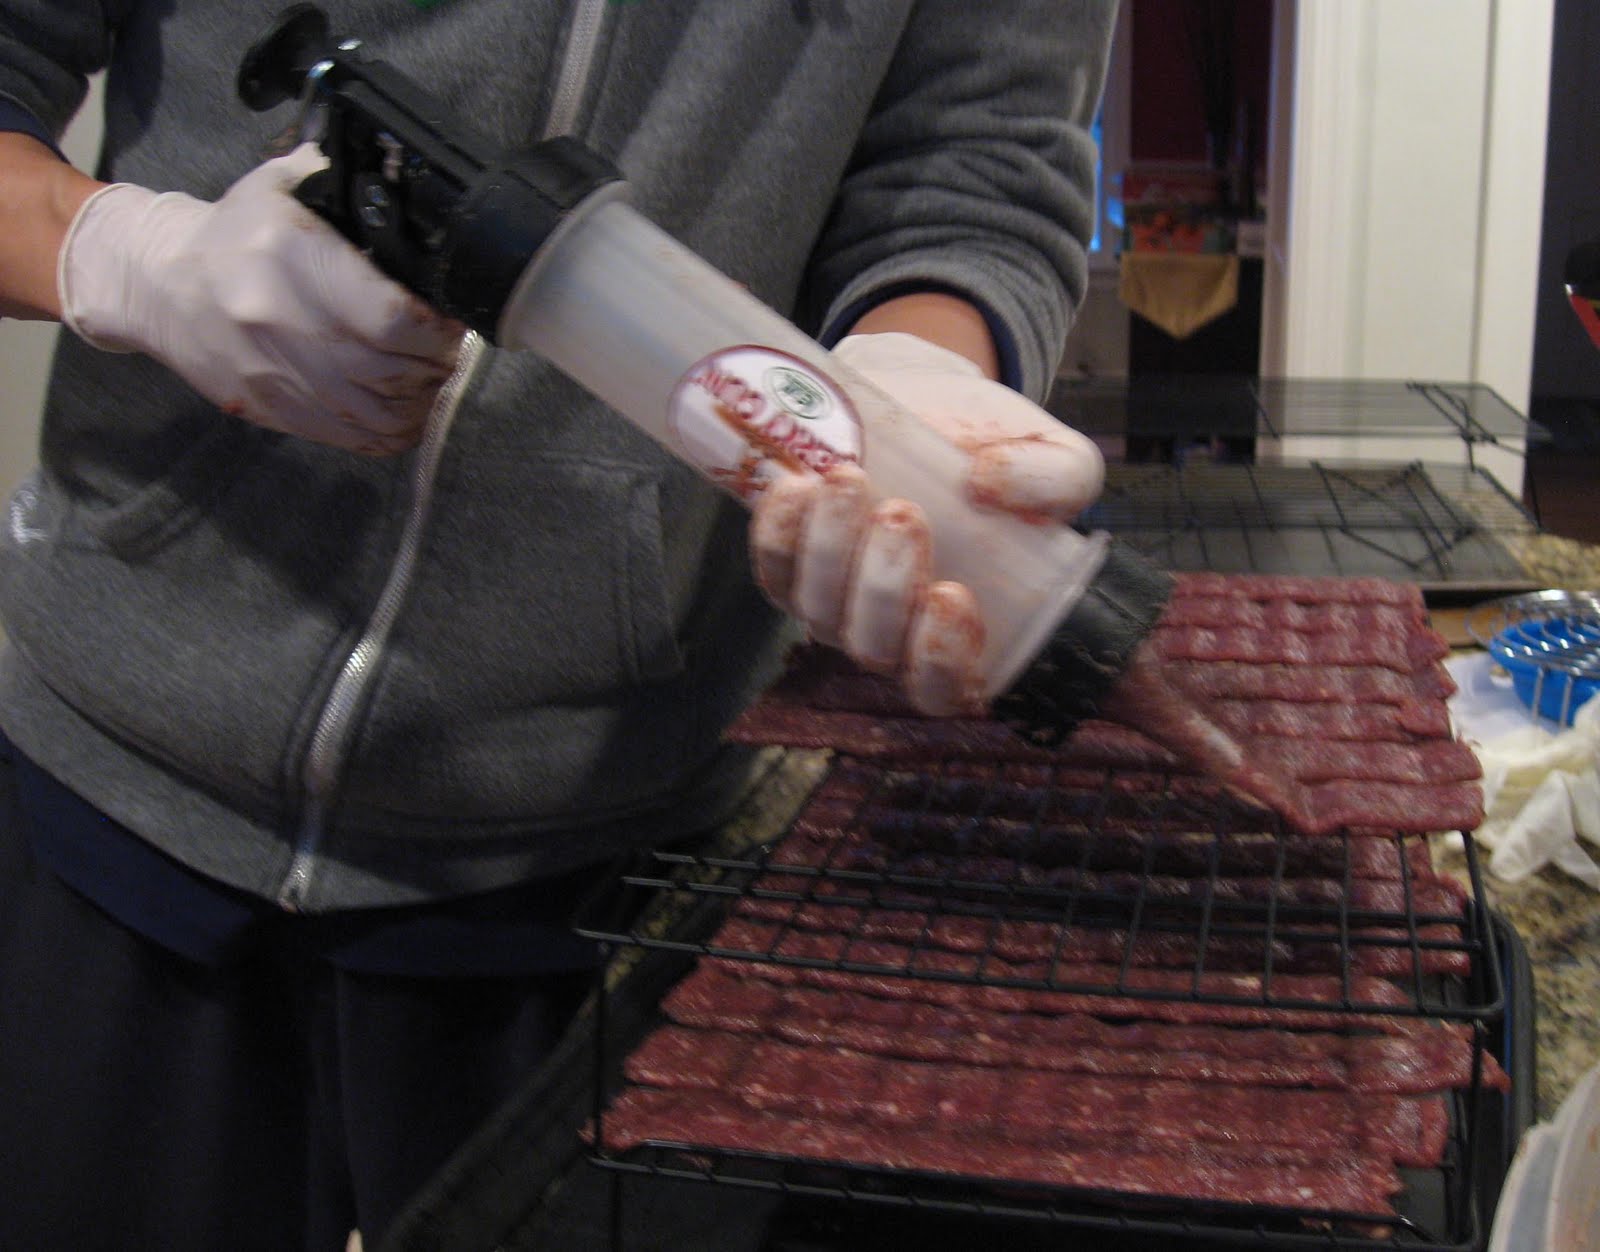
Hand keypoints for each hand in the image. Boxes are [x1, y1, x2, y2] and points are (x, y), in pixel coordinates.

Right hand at [56, 144, 462, 454]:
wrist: (161, 286)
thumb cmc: (234, 234)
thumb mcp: (284, 186)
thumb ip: (346, 185)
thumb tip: (413, 192)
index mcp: (291, 259)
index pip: (395, 317)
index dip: (438, 326)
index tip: (450, 315)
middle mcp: (285, 323)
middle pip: (397, 370)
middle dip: (436, 360)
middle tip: (444, 344)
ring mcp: (280, 376)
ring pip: (386, 411)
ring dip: (423, 397)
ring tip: (427, 372)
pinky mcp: (279, 412)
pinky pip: (362, 439)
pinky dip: (398, 427)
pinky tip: (405, 405)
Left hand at [750, 331, 1103, 714]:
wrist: (935, 400)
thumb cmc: (998, 450)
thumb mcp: (1057, 458)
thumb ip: (1056, 477)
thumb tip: (990, 483)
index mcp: (967, 635)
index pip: (945, 689)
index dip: (943, 659)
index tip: (953, 594)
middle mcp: (894, 634)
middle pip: (873, 648)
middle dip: (882, 587)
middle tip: (902, 513)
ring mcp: (836, 602)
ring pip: (817, 610)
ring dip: (828, 550)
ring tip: (850, 480)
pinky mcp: (791, 563)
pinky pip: (772, 569)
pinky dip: (777, 533)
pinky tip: (799, 487)